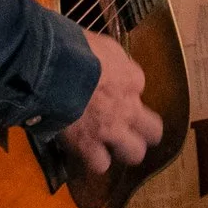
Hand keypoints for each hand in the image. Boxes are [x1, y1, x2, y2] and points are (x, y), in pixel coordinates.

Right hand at [60, 32, 162, 175]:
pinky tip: (84, 154)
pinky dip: (92, 160)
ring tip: (110, 150)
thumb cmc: (74, 47)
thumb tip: (104, 61)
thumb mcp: (99, 43)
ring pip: (134, 154)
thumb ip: (109, 57)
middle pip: (153, 130)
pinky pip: (99, 164)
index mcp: (131, 77)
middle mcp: (128, 107)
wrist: (54, 69)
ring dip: (123, 152)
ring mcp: (111, 129)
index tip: (109, 88)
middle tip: (129, 132)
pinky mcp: (89, 146)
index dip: (125, 89)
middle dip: (144, 133)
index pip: (138, 86)